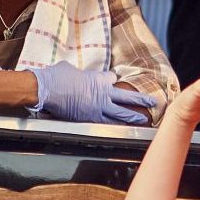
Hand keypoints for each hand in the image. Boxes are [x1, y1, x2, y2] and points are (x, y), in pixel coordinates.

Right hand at [30, 61, 154, 125]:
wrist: (47, 89)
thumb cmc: (56, 77)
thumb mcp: (69, 69)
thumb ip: (78, 74)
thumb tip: (74, 76)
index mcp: (98, 78)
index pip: (112, 79)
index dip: (112, 80)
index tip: (111, 81)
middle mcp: (103, 93)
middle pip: (127, 96)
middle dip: (141, 99)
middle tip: (152, 102)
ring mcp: (98, 107)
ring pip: (121, 113)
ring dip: (133, 117)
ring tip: (143, 119)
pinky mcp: (90, 119)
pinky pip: (107, 124)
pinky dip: (116, 127)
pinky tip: (124, 130)